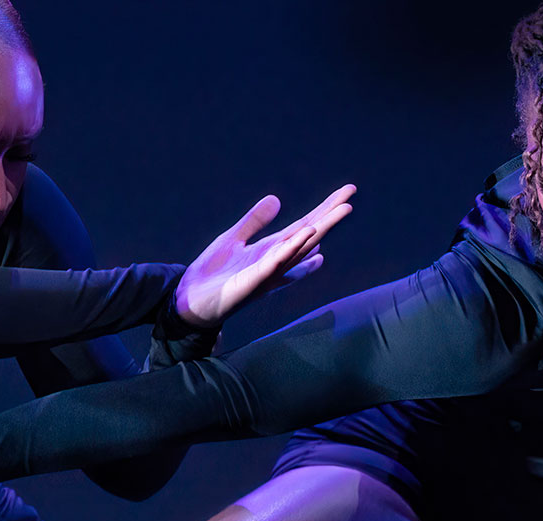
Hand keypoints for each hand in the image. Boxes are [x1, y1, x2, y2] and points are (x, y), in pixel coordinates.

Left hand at [175, 184, 354, 327]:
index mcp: (272, 250)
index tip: (346, 196)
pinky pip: (276, 264)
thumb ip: (254, 221)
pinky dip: (292, 250)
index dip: (324, 211)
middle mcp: (276, 262)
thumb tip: (276, 199)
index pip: (303, 227)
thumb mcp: (233, 239)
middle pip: (309, 235)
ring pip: (299, 248)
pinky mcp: (253, 283)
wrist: (190, 304)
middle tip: (352, 194)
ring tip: (342, 209)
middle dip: (331, 216)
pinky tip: (308, 235)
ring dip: (321, 228)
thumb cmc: (213, 276)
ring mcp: (267, 273)